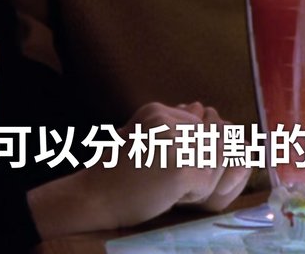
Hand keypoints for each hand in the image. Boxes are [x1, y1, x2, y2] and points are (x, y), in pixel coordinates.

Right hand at [30, 102, 248, 236]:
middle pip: (210, 144)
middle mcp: (167, 121)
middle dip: (199, 166)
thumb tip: (200, 107)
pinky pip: (207, 185)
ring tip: (166, 185)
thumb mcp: (142, 136)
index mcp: (157, 110)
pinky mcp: (180, 169)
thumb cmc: (116, 172)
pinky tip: (168, 195)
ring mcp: (174, 144)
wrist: (91, 198)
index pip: (201, 128)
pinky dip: (193, 196)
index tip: (161, 164)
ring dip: (197, 181)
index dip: (191, 152)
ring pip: (213, 165)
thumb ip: (171, 122)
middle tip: (165, 178)